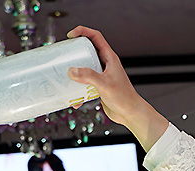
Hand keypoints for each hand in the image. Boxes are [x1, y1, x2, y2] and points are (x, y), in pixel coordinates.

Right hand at [67, 26, 167, 150]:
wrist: (130, 114)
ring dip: (75, 71)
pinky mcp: (99, 86)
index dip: (82, 32)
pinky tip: (75, 100)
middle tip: (64, 55)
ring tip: (64, 75)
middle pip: (88, 50)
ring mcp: (102, 75)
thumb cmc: (123, 98)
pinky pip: (85, 83)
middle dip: (75, 51)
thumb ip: (88, 76)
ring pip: (85, 67)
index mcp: (109, 58)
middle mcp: (106, 64)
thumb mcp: (104, 85)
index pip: (96, 37)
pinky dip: (78, 89)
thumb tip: (71, 70)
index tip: (70, 36)